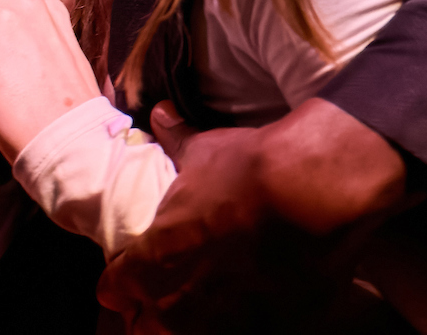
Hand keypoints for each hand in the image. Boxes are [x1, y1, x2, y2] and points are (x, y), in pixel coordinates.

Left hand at [97, 97, 409, 332]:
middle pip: (145, 328)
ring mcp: (224, 324)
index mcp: (156, 258)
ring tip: (210, 301)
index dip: (121, 279)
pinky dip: (241, 322)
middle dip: (150, 310)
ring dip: (193, 322)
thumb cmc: (251, 169)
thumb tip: (160, 113)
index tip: (130, 271)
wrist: (312, 193)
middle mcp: (181, 302)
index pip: (114, 288)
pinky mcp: (267, 331)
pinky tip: (252, 305)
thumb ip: (176, 140)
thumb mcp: (206, 150)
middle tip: (167, 291)